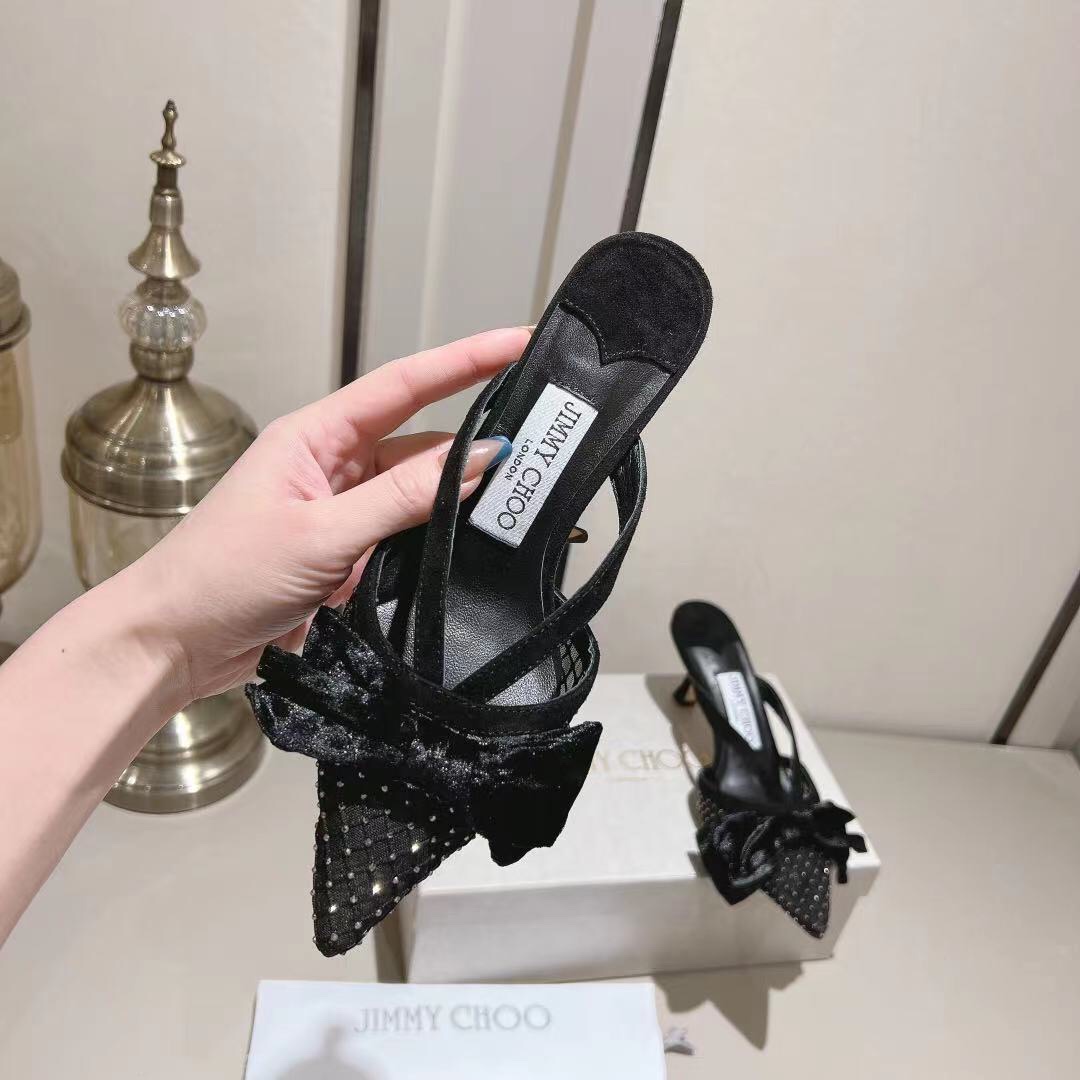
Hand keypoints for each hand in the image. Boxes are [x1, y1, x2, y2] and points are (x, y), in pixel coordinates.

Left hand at [129, 328, 526, 702]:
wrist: (174, 644)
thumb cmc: (225, 575)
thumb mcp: (322, 533)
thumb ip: (404, 497)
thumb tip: (479, 458)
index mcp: (316, 436)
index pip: (404, 385)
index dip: (466, 359)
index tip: (519, 342)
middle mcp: (332, 464)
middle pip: (420, 442)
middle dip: (475, 442)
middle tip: (540, 444)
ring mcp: (340, 511)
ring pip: (417, 494)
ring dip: (455, 502)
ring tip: (513, 505)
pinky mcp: (345, 553)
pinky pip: (404, 535)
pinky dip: (435, 540)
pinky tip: (468, 547)